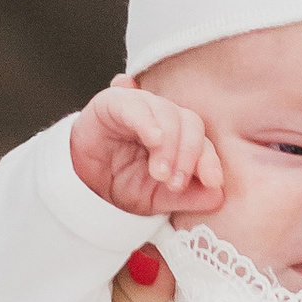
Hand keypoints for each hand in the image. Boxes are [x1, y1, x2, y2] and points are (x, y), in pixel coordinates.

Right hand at [70, 84, 223, 216]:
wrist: (82, 187)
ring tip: (159, 173)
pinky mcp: (113, 103)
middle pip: (190, 122)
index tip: (211, 181)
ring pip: (167, 112)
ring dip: (169, 145)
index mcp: (179, 137)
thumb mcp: (158, 199)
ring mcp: (140, 106)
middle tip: (174, 182)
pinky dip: (147, 120)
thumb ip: (189, 197)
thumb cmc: (122, 186)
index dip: (209, 160)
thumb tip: (218, 196)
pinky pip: (134, 105)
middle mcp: (163, 118)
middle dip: (188, 155)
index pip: (203, 141)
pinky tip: (153, 139)